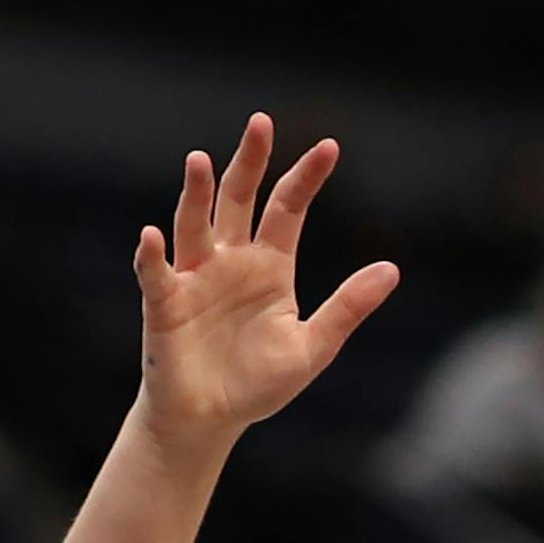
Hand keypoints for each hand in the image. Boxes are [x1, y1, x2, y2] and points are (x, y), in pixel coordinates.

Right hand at [133, 114, 399, 450]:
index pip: (289, 210)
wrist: (214, 418)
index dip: (307, 178)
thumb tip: (392, 269)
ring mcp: (194, 277)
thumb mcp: (315, 345)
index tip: (331, 147)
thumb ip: (349, 306)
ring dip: (197, 194)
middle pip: (239, 199)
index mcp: (271, 266)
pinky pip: (155, 273)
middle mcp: (230, 260)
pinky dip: (152, 255)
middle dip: (250, 163)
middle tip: (261, 124)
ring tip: (202, 161)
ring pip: (194, 224)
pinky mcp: (164, 303)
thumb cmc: (260, 382)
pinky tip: (154, 236)